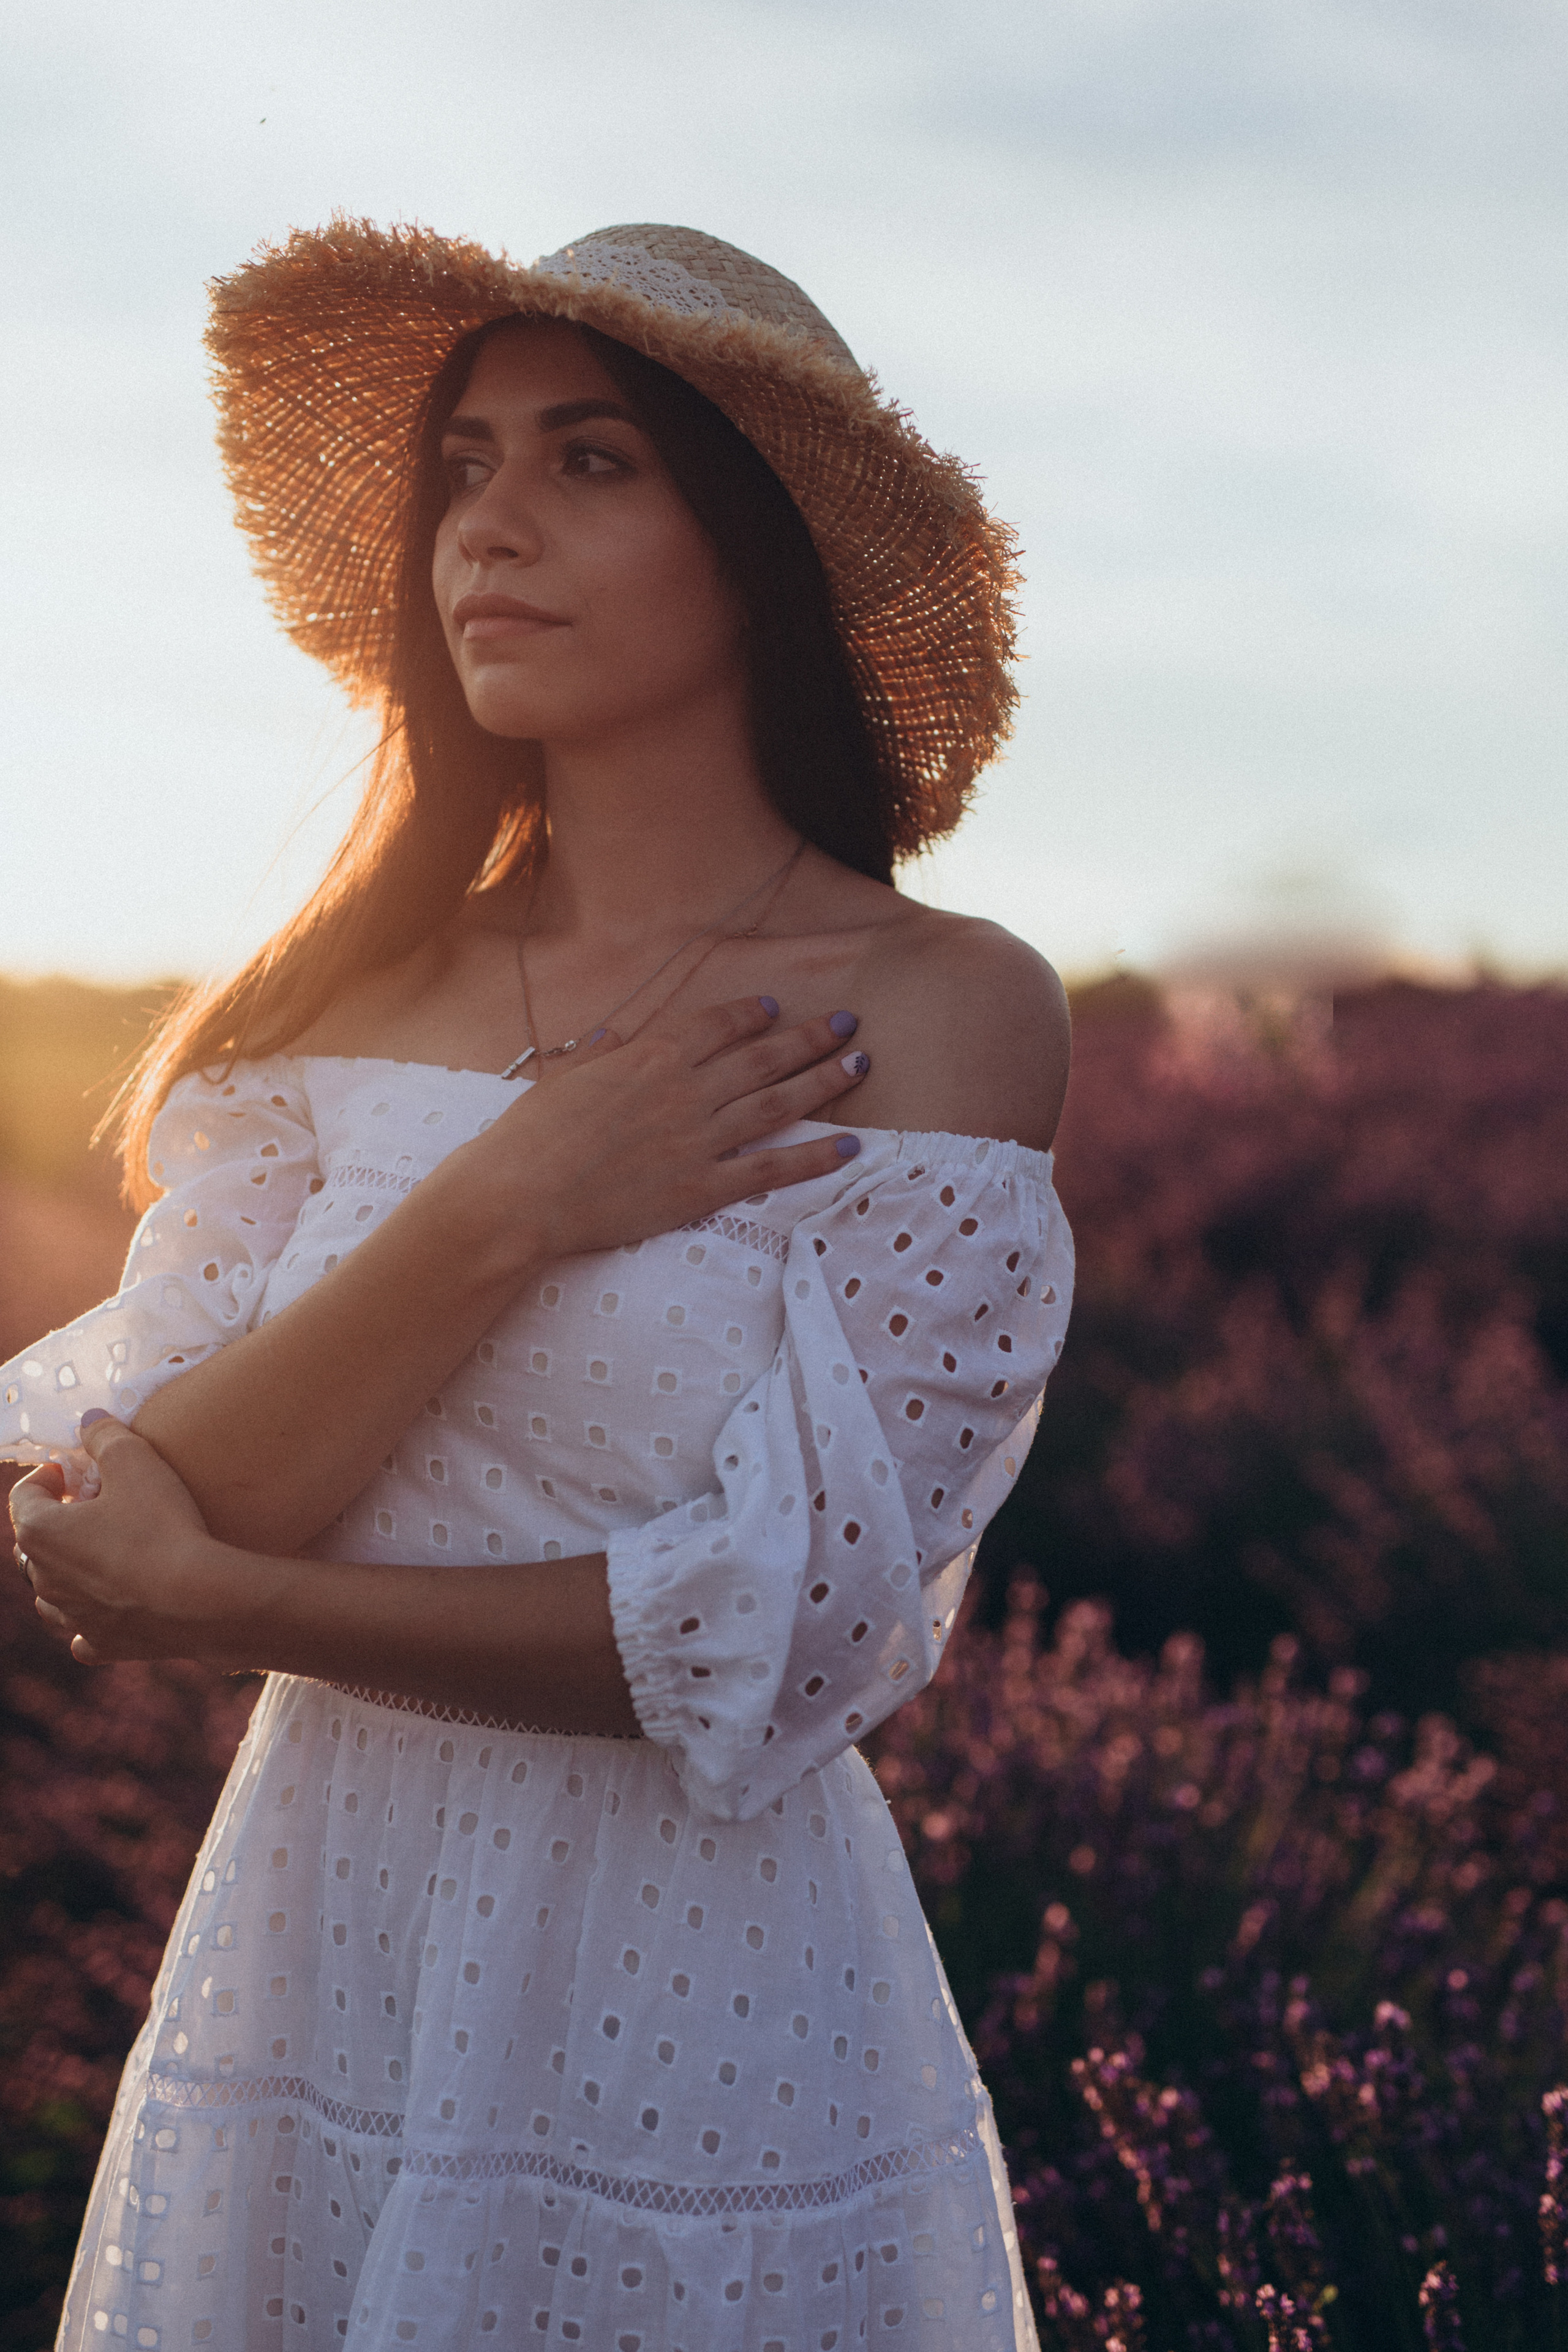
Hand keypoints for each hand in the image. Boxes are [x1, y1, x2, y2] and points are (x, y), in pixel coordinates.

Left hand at [10, 1415, 272, 1665]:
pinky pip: (83, 1633)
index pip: (24, 1495)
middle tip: (94, 1506)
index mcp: (40, 1532)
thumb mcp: (136, 1461)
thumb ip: (106, 1436)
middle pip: (35, 1543)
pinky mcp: (103, 1645)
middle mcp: (44, 1580)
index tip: (73, 1470)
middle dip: (58, 1521)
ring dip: (67, 1571)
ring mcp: (72, 1618)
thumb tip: (89, 1421)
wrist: (199, 1600)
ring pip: (50, 1592)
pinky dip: (90, 1618)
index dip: (49, 1476)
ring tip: (101, 1552)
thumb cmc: (162, 1526)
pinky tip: (111, 1606)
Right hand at [472, 993, 870, 1262]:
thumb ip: (597, 1057)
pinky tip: (848, 1147)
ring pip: (777, 1104)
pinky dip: (813, 1158)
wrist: (520, 1196)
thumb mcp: (561, 1080)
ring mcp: (697, 1140)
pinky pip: (769, 1170)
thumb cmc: (529, 1138)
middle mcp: (685, 1091)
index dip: (750, 1015)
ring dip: (824, 1083)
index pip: (716, 1025)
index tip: (773, 1008)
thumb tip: (612, 1035)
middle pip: (763, 1057)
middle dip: (811, 1038)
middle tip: (849, 1024)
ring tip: (861, 1067)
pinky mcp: (700, 1189)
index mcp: (650, 1057)